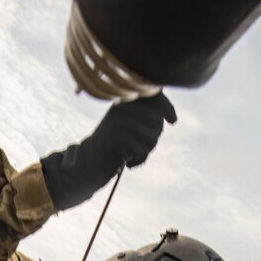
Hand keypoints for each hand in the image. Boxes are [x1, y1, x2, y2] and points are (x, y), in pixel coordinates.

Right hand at [40, 92, 176, 210]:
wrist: (88, 163)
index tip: (173, 120)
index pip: (154, 96)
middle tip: (136, 148)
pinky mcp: (119, 139)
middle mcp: (122, 108)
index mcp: (124, 102)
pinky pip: (142, 152)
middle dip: (152, 139)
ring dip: (145, 152)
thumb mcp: (127, 126)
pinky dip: (137, 161)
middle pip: (157, 123)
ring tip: (129, 153)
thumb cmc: (111, 147)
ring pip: (152, 138)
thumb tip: (172, 118)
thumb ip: (145, 118)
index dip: (166, 107)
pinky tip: (125, 161)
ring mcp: (120, 123)